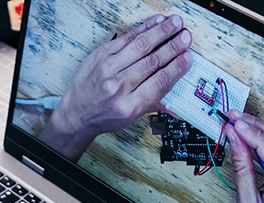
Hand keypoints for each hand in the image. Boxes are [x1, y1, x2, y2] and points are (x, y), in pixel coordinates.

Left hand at [41, 14, 192, 158]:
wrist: (75, 114)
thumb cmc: (103, 116)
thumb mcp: (130, 118)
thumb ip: (154, 104)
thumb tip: (179, 103)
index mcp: (129, 106)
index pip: (159, 83)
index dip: (176, 68)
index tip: (188, 58)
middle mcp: (118, 87)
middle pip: (152, 62)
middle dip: (172, 47)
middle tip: (186, 37)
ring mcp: (108, 69)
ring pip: (140, 46)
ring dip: (161, 32)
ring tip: (176, 23)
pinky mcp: (101, 55)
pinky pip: (126, 38)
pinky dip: (143, 29)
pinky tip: (156, 23)